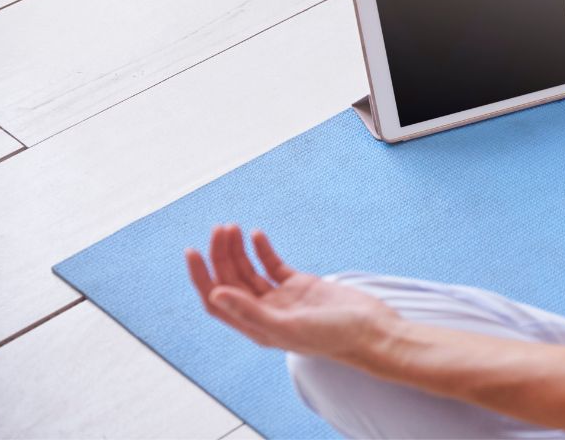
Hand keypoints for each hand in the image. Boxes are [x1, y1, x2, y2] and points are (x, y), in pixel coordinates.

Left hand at [186, 225, 399, 359]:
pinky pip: (274, 265)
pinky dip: (263, 250)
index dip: (201, 277)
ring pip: (250, 270)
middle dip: (222, 254)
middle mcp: (265, 312)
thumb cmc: (334, 336)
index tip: (192, 251)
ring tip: (233, 227)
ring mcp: (283, 298)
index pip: (217, 300)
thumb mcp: (289, 326)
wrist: (372, 331)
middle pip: (232, 281)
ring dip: (239, 249)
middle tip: (222, 228)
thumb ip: (250, 312)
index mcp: (256, 327)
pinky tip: (257, 235)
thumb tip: (215, 294)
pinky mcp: (301, 285)